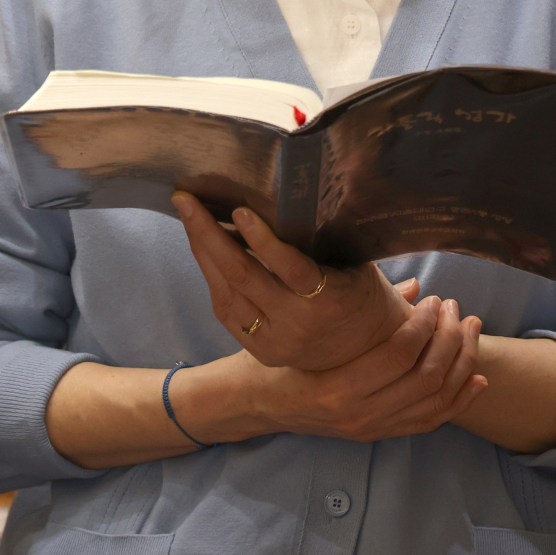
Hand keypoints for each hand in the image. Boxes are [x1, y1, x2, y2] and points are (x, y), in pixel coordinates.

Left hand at [173, 195, 411, 372]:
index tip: (239, 210)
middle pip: (244, 277)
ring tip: (190, 218)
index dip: (262, 240)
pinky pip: (226, 311)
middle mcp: (298, 325)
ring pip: (226, 294)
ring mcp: (275, 342)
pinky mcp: (260, 351)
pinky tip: (203, 251)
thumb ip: (319, 245)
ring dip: (202, 252)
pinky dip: (212, 277)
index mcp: (330, 300)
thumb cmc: (361, 296)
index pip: (291, 269)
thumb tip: (279, 202)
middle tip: (187, 202)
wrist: (368, 353)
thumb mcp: (354, 267)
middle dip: (209, 235)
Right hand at [176, 293, 487, 442]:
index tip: (435, 300)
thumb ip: (362, 310)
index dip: (425, 325)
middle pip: (426, 379)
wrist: (254, 404)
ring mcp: (370, 428)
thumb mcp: (309, 332)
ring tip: (470, 331)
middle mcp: (358, 415)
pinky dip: (458, 401)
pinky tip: (476, 378)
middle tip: (457, 310)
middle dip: (451, 341)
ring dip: (461, 365)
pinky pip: (429, 422)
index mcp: (338, 388)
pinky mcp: (377, 434)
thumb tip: (413, 288)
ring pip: (435, 402)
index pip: (399, 356)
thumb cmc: (275, 358)